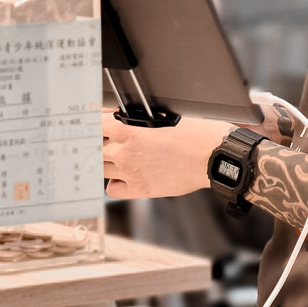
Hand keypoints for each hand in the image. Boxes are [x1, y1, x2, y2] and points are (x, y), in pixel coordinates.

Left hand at [102, 111, 232, 199]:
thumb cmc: (195, 134)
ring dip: (105, 160)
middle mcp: (126, 154)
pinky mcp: (141, 189)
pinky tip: (122, 174)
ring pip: (100, 168)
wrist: (212, 157)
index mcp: (130, 132)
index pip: (96, 126)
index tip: (98, 121)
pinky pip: (112, 189)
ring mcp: (131, 174)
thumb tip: (120, 118)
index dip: (96, 122)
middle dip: (99, 141)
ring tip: (115, 155)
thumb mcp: (164, 116)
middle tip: (107, 137)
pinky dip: (114, 182)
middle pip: (94, 148)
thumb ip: (137, 119)